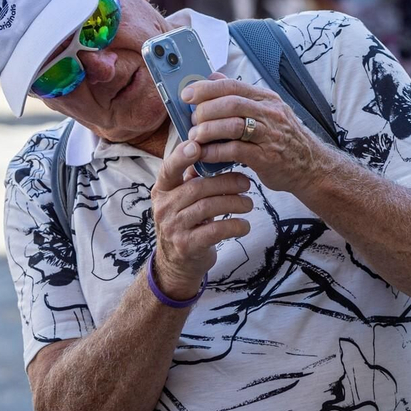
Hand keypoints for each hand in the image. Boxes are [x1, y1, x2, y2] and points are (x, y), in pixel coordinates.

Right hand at [150, 140, 253, 299]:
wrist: (176, 264)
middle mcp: (164, 208)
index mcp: (162, 191)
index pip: (169, 168)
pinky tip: (245, 224)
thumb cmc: (185, 223)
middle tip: (246, 183)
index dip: (182, 156)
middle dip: (227, 182)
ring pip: (209, 207)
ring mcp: (173, 228)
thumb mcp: (181, 200)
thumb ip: (192, 179)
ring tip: (249, 203)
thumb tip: (213, 150)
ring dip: (235, 203)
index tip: (198, 146)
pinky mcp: (187, 246)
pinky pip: (216, 230)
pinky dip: (235, 225)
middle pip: (198, 187)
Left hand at [181, 75, 326, 193]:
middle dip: (205, 110)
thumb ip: (239, 95)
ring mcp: (269, 135)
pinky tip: (204, 154)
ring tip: (194, 137)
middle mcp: (269, 113)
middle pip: (230, 103)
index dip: (206, 88)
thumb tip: (212, 77)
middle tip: (192, 119)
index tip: (187, 94)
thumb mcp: (267, 111)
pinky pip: (235, 151)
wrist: (311, 167)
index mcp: (266, 98)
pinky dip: (215, 152)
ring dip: (208, 130)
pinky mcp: (266, 157)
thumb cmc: (284, 139)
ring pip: (232, 125)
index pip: (232, 86)